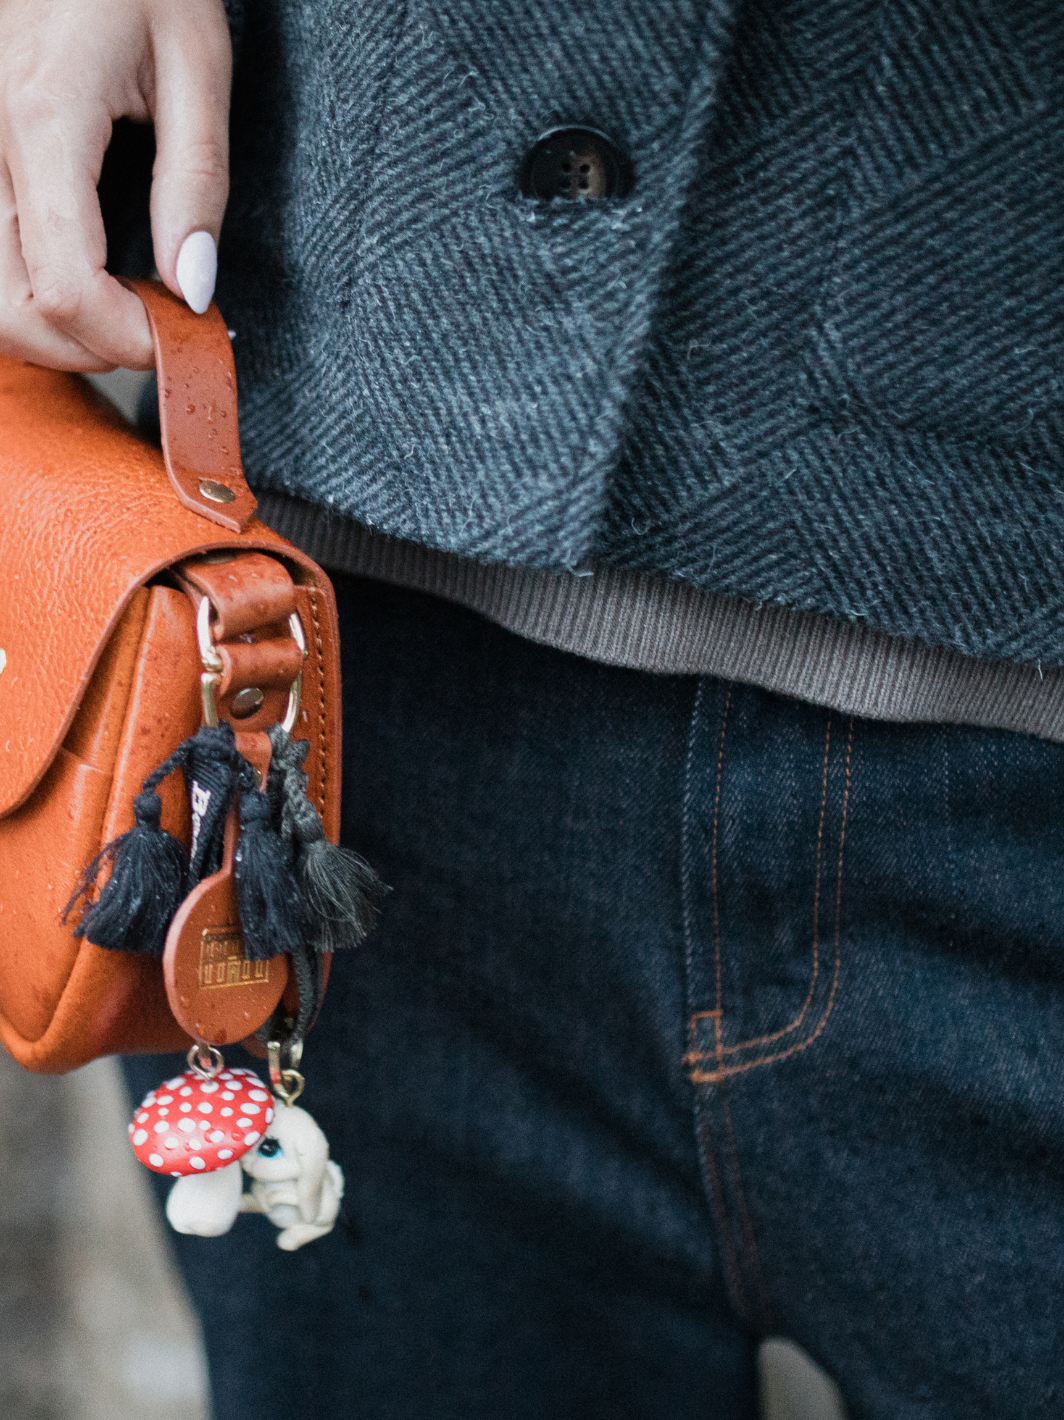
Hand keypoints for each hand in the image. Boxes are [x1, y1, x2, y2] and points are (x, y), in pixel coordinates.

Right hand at [0, 0, 230, 370]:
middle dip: (90, 349)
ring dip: (53, 333)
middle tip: (154, 328)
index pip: (70, 292)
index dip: (130, 340)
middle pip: (12, 315)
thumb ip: (196, 183)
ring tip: (120, 309)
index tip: (182, 335)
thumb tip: (193, 289)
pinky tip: (80, 279)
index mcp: (44, 124)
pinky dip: (27, 295)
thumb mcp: (197, 62)